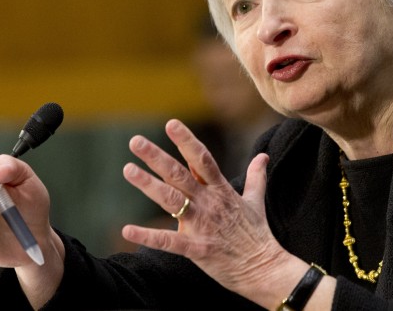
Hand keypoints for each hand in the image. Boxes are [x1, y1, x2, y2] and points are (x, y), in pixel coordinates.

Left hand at [121, 119, 294, 302]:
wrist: (264, 269)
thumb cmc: (258, 235)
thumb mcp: (257, 201)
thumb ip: (256, 176)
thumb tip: (263, 156)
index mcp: (222, 191)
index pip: (202, 159)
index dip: (186, 141)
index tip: (170, 123)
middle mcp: (210, 203)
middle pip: (180, 175)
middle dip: (157, 157)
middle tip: (135, 141)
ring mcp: (203, 226)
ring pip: (171, 200)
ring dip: (149, 185)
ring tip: (128, 170)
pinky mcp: (197, 249)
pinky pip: (169, 242)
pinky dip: (148, 237)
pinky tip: (127, 230)